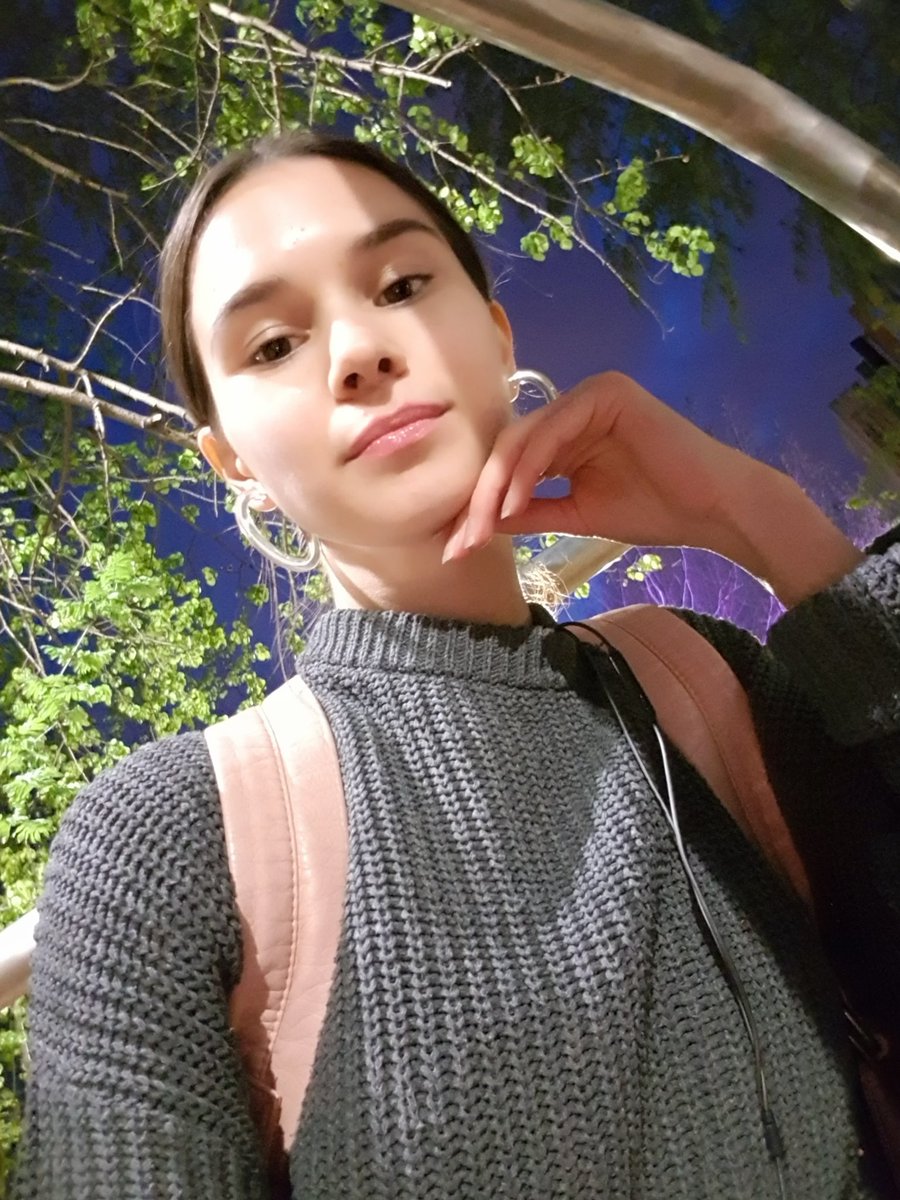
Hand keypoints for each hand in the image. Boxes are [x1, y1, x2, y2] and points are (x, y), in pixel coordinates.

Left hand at [444, 371, 751, 558]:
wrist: (714, 510)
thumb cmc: (656, 510)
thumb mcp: (577, 514)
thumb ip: (531, 511)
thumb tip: (478, 523)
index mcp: (566, 430)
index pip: (510, 462)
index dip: (479, 504)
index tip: (457, 547)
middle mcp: (573, 406)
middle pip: (508, 448)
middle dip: (479, 498)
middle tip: (458, 542)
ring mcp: (589, 394)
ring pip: (523, 439)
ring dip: (496, 487)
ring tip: (481, 530)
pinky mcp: (606, 392)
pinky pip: (552, 431)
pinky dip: (527, 469)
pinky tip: (513, 503)